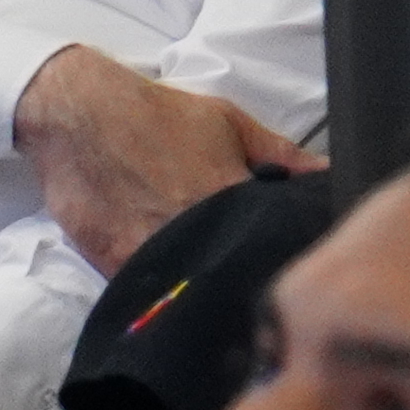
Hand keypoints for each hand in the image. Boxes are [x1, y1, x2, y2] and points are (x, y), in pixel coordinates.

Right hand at [13, 42, 306, 273]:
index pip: (278, 243)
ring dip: (207, 292)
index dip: (288, 255)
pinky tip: (174, 284)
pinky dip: (165, 294)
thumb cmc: (155, 114)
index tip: (295, 263)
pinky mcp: (116, 267)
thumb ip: (284, 155)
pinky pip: (152, 295)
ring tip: (214, 283)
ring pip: (195, 292)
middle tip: (254, 277)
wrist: (78, 115)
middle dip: (249, 278)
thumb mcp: (229, 123)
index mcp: (230, 197)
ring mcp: (152, 255)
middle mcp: (193, 232)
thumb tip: (331, 176)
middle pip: (238, 275)